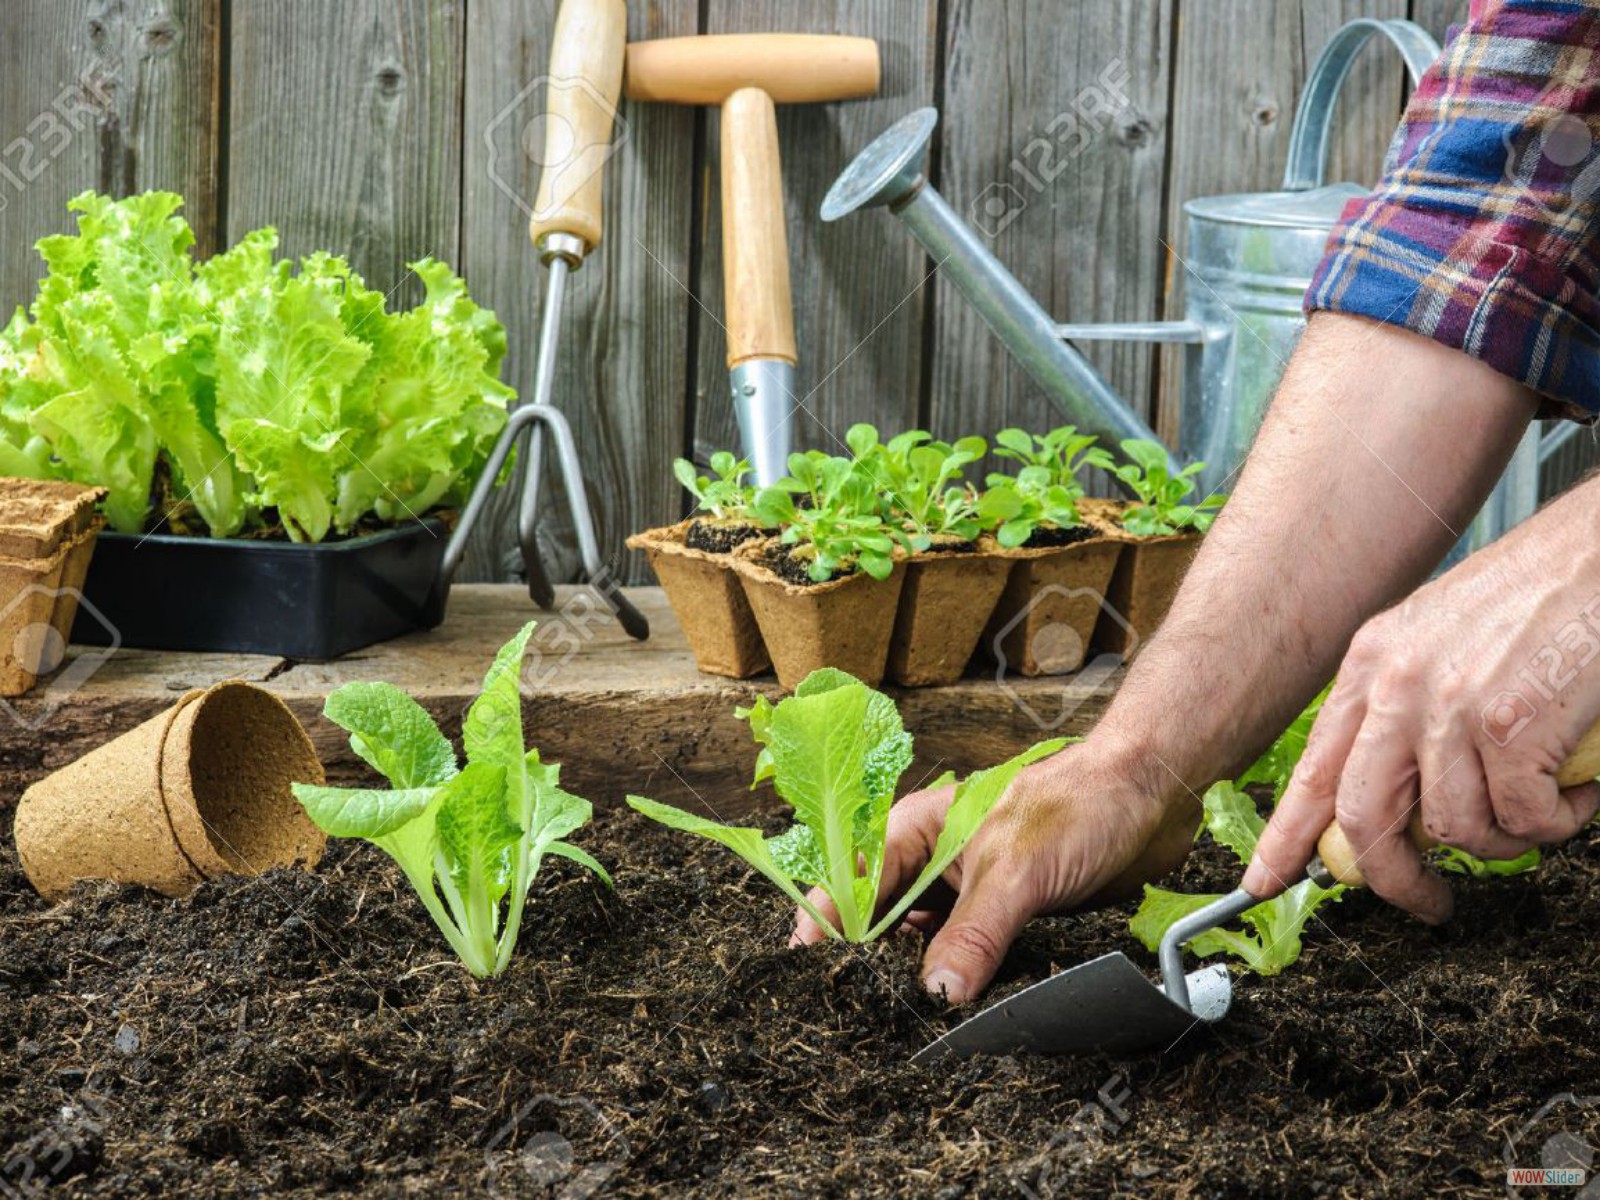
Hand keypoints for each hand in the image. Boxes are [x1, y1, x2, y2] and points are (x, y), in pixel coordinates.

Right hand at [790, 742, 1198, 1002]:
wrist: (1153, 795)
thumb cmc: (1079, 803)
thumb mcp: (1016, 871)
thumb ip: (974, 933)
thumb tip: (936, 995)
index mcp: (917, 830)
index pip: (852, 881)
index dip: (826, 924)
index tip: (807, 971)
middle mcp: (935, 862)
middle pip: (881, 919)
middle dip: (868, 962)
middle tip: (857, 1012)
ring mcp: (970, 891)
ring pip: (924, 943)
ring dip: (916, 978)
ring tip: (900, 1022)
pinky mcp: (1006, 916)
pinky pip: (968, 957)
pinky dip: (960, 983)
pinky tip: (956, 1012)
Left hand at [1244, 512, 1599, 920]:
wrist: (1599, 553)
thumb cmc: (1539, 597)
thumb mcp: (1441, 644)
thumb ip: (1406, 713)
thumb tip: (1398, 802)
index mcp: (1371, 665)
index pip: (1313, 771)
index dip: (1286, 836)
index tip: (1264, 881)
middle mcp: (1396, 684)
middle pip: (1364, 818)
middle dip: (1394, 878)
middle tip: (1428, 903)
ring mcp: (1450, 705)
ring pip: (1455, 829)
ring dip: (1504, 840)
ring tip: (1541, 808)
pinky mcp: (1511, 726)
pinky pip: (1523, 819)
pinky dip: (1558, 821)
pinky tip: (1577, 790)